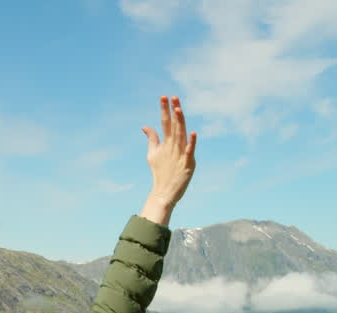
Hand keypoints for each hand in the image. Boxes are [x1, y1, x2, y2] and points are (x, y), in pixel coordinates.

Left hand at [139, 95, 196, 225]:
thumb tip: (145, 126)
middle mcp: (176, 146)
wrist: (164, 191)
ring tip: (178, 110)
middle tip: (173, 97)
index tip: (163, 97)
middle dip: (174, 112)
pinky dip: (191, 142)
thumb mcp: (154, 153)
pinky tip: (191, 133)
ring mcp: (182, 154)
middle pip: (175, 126)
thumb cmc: (160, 172)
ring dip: (180, 123)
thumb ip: (152, 139)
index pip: (166, 123)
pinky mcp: (187, 163)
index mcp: (169, 142)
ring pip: (181, 135)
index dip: (165, 110)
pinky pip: (189, 151)